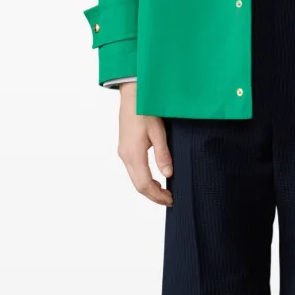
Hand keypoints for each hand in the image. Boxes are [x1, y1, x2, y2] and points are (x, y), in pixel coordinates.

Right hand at [116, 82, 172, 205]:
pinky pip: (133, 170)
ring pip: (134, 178)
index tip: (170, 200)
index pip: (144, 184)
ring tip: (164, 192)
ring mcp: (123, 152)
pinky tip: (154, 179)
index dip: (157, 195)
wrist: (132, 94)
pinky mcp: (124, 148)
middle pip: (138, 185)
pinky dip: (143, 179)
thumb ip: (163, 154)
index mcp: (133, 154)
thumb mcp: (158, 132)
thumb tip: (167, 175)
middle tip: (169, 200)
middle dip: (153, 196)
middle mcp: (125, 155)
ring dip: (148, 188)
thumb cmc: (146, 109)